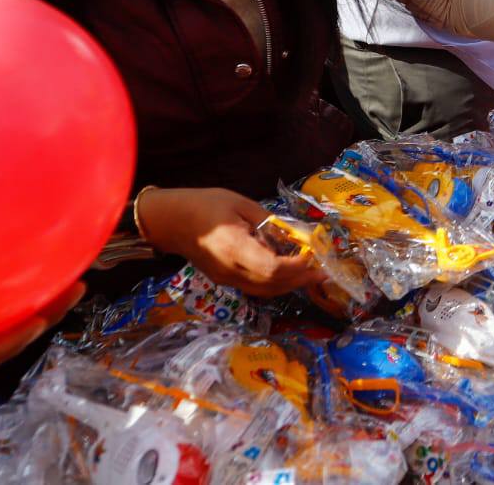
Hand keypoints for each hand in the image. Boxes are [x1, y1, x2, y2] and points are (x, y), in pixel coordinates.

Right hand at [137, 188, 322, 297]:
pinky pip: (255, 288)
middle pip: (272, 285)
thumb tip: (295, 234)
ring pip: (264, 290)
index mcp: (234, 249)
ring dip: (290, 285)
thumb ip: (268, 221)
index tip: (315, 257)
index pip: (272, 269)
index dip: (297, 267)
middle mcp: (230, 271)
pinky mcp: (224, 280)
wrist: (170, 220)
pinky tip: (288, 273)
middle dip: (300, 279)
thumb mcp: (240, 204)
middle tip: (323, 271)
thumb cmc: (204, 206)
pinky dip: (275, 284)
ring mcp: (226, 279)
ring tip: (311, 274)